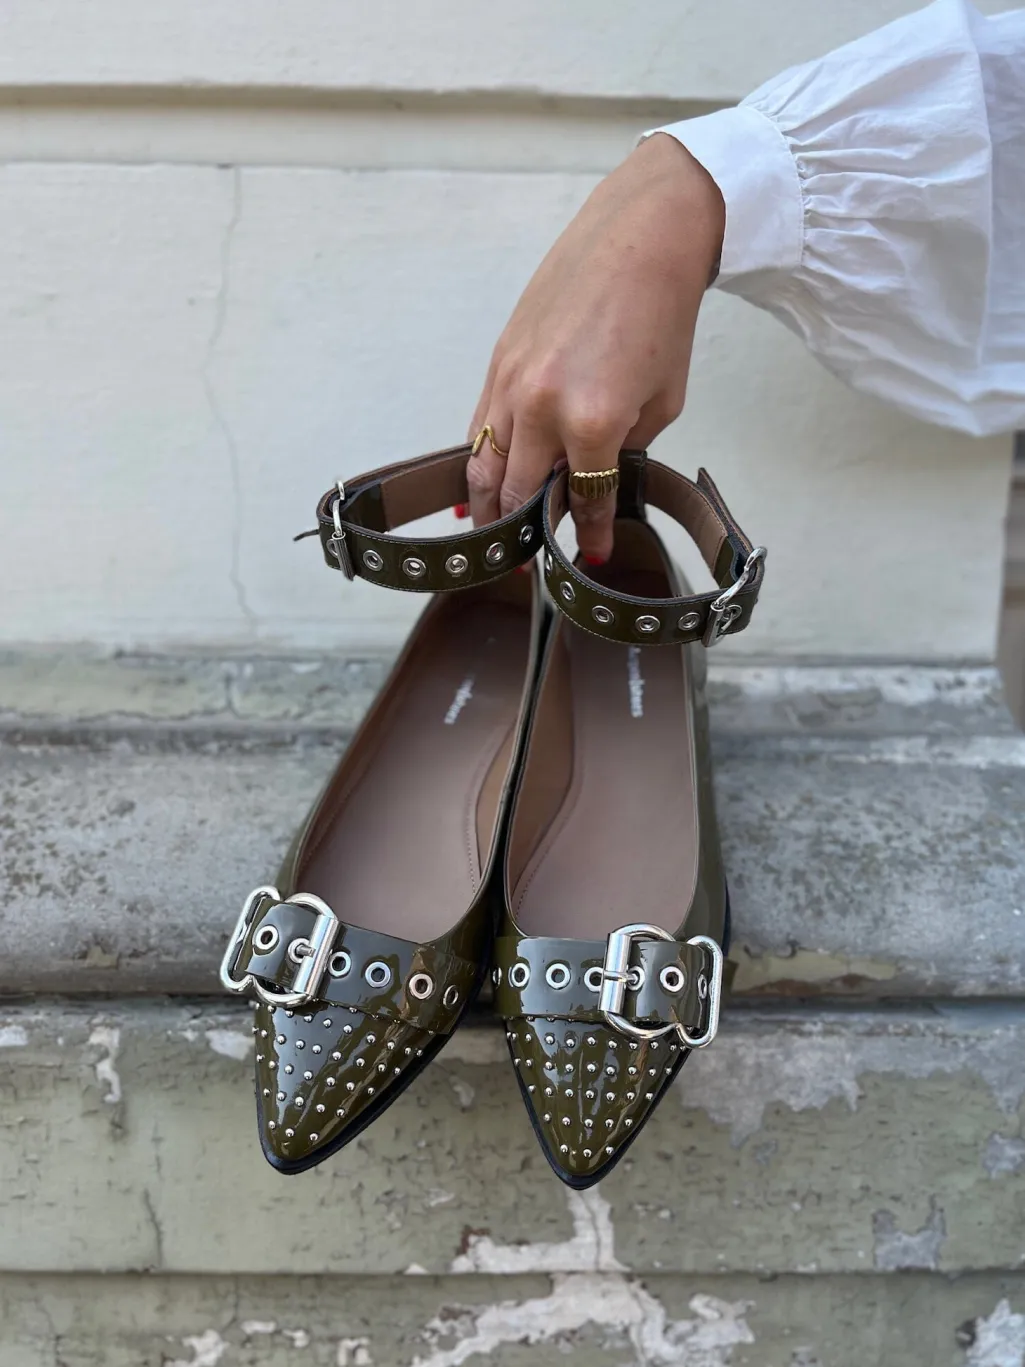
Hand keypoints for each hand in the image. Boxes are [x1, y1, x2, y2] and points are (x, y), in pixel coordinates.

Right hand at [466, 133, 724, 561]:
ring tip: (492, 539)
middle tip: (527, 564)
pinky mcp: (498, 362)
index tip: (591, 558)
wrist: (639, 238)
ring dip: (487, 509)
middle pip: (520, 494)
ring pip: (485, 468)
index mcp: (594, 421)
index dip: (587, 535)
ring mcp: (512, 384)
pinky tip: (477, 491)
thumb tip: (599, 477)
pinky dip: (477, 465)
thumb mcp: (663, 398)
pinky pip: (478, 429)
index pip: (584, 498)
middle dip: (522, 536)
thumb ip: (627, 448)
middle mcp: (543, 408)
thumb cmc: (662, 314)